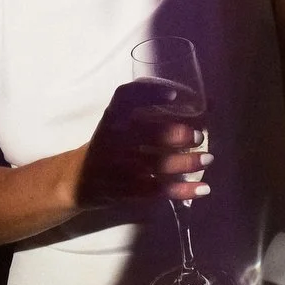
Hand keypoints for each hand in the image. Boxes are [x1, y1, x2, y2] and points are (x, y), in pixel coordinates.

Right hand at [75, 80, 211, 206]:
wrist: (76, 180)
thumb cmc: (106, 145)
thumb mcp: (115, 123)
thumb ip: (145, 112)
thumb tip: (197, 103)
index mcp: (111, 118)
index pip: (125, 98)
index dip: (150, 93)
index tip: (174, 95)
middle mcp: (113, 140)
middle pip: (147, 134)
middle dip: (177, 134)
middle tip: (198, 135)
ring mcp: (118, 167)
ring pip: (157, 164)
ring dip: (186, 162)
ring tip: (208, 158)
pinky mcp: (125, 191)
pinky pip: (158, 190)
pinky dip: (183, 190)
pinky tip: (203, 188)